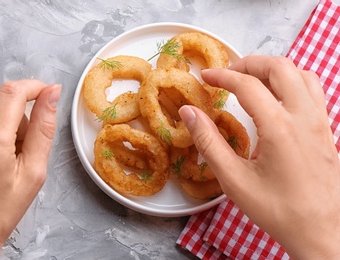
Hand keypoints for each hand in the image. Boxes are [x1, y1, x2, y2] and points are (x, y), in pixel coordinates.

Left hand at [0, 80, 60, 258]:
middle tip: (23, 151)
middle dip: (20, 119)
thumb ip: (44, 128)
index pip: (13, 93)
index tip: (46, 93)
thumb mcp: (33, 172)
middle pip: (3, 104)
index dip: (34, 87)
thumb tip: (51, 95)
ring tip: (3, 162)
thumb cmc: (0, 211)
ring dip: (3, 129)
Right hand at [179, 56, 339, 258]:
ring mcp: (319, 121)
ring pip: (301, 74)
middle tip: (228, 74)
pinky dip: (291, 82)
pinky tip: (276, 98)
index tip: (205, 77)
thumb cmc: (277, 209)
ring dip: (273, 70)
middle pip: (279, 67)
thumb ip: (208, 141)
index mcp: (279, 127)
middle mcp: (304, 116)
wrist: (319, 230)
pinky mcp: (326, 129)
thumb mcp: (233, 179)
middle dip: (249, 63)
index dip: (222, 76)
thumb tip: (188, 112)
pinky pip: (313, 90)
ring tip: (251, 80)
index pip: (247, 85)